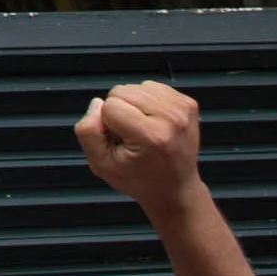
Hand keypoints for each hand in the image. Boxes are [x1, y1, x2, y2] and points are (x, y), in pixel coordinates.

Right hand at [74, 81, 207, 216]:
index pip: (109, 105)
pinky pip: (152, 87)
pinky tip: (152, 121)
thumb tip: (97, 103)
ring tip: (142, 129)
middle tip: (131, 136)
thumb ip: (88, 131)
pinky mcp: (188, 103)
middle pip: (122, 91)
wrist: (175, 188)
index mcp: (151, 135)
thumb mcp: (101, 165)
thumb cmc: (138, 179)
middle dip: (120, 110)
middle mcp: (171, 118)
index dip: (107, 123)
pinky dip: (147, 102)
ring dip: (134, 105)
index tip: (120, 141)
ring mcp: (182, 109)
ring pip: (136, 87)